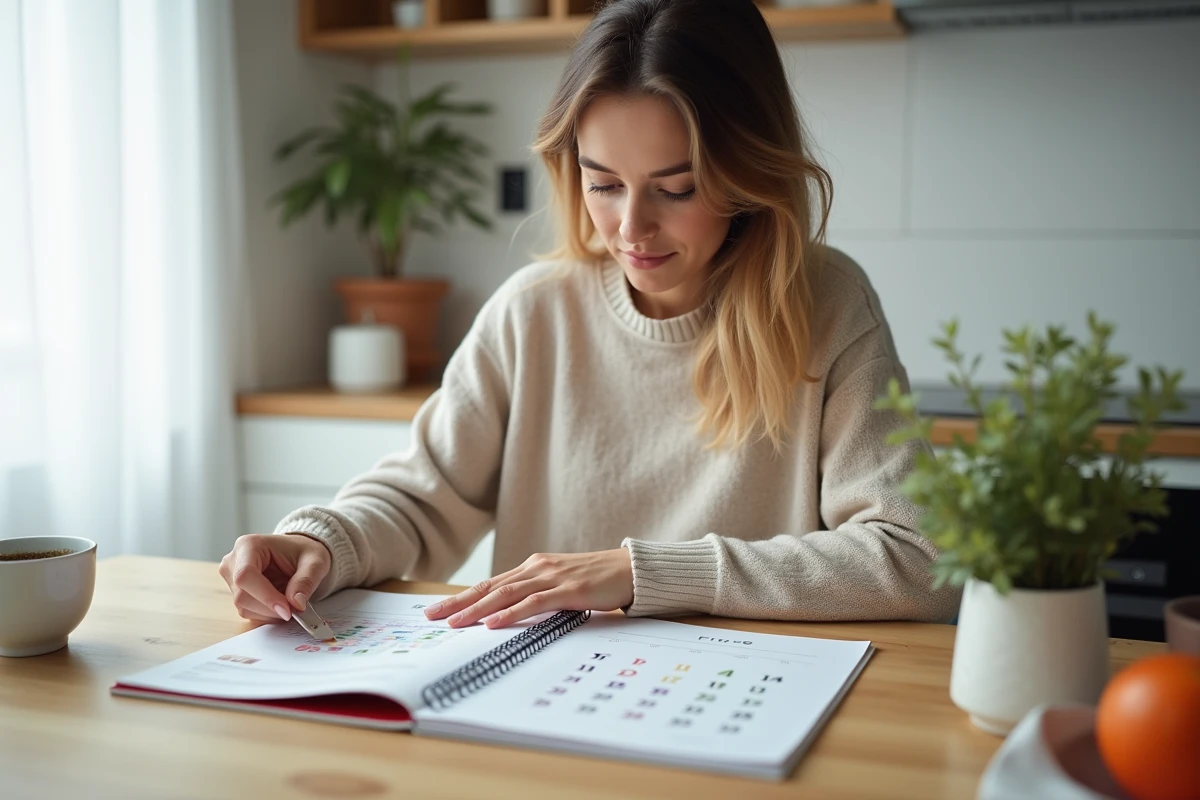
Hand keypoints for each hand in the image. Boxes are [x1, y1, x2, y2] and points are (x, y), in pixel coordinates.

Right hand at [218, 533, 331, 622]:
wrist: (300, 554)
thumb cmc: (304, 552)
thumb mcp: (314, 562)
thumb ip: (306, 581)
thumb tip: (296, 603)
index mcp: (249, 545)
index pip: (246, 575)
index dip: (265, 596)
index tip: (287, 610)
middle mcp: (234, 561)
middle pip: (242, 595)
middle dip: (270, 608)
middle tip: (295, 609)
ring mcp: (232, 578)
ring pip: (244, 607)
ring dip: (269, 612)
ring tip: (289, 602)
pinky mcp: (236, 592)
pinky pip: (247, 611)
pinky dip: (266, 614)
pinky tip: (280, 604)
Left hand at [425, 549, 633, 628]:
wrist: (631, 570)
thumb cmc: (596, 580)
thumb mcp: (560, 586)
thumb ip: (537, 596)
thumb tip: (509, 617)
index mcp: (533, 567)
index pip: (490, 584)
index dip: (462, 596)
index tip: (438, 609)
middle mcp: (538, 568)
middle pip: (490, 587)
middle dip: (459, 602)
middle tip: (432, 615)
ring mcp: (553, 577)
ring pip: (506, 593)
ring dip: (477, 609)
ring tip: (454, 622)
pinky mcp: (569, 589)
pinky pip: (534, 602)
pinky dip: (511, 613)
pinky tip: (493, 623)